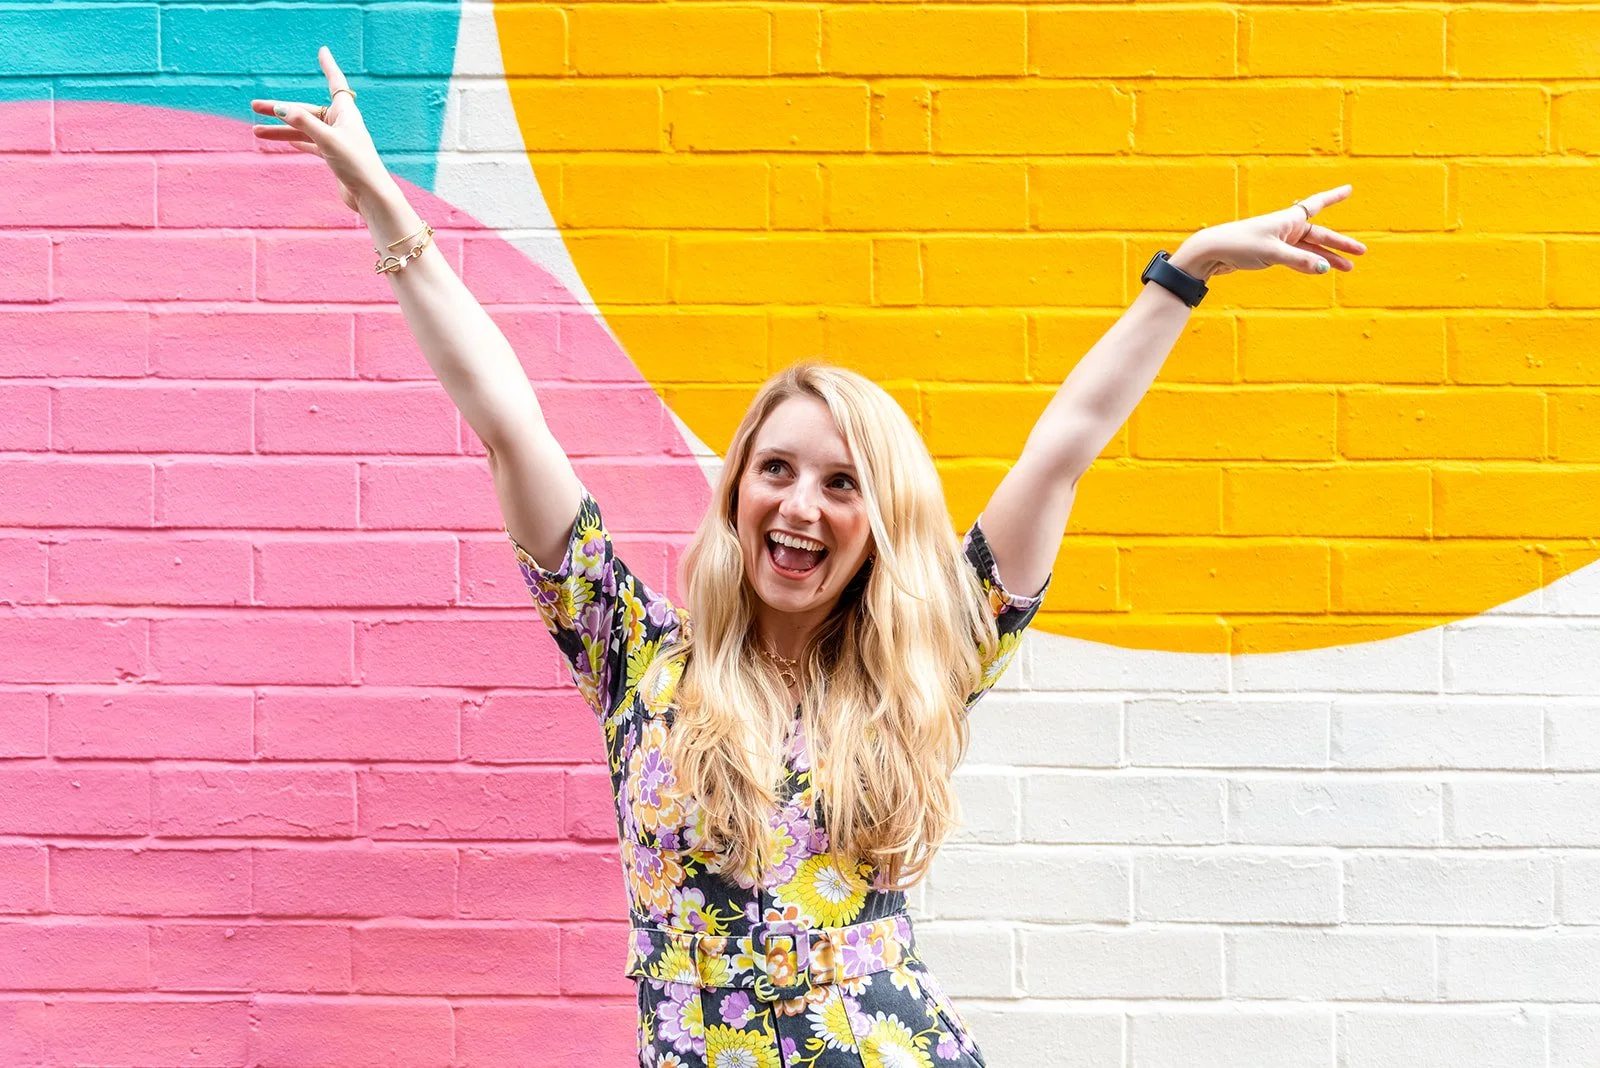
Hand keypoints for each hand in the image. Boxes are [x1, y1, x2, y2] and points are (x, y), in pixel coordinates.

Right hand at [249, 47, 388, 213]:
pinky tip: (283, 141)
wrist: (370, 196)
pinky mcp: (334, 156)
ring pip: (305, 129)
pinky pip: (311, 144)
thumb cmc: (356, 165)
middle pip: (307, 110)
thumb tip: (281, 108)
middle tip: (255, 106)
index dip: (328, 67)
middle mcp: (341, 124)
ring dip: (282, 130)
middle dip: (281, 109)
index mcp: (346, 113)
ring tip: (257, 133)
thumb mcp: (328, 140)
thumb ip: (304, 123)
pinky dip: (297, 142)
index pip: (335, 83)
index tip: (323, 52)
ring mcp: (337, 140)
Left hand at [1174, 184, 1366, 280]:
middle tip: (1361, 252)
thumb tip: (1324, 269)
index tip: (1349, 189)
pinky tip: (1320, 270)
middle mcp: (1286, 227)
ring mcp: (1279, 241)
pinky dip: (1309, 264)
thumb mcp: (1273, 253)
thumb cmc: (1241, 245)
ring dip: (1327, 258)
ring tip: (1347, 268)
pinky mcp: (1270, 254)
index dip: (1334, 197)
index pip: (1317, 204)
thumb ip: (1300, 261)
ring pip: (1310, 249)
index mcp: (1289, 219)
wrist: (1212, 252)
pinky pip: (1297, 258)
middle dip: (1340, 244)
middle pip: (1319, 235)